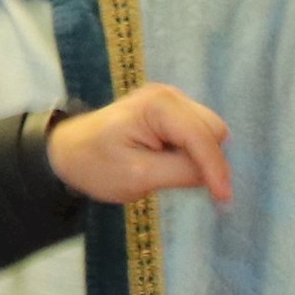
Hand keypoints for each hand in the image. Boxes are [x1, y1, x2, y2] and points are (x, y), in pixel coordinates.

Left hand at [50, 83, 233, 206]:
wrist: (70, 152)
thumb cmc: (96, 165)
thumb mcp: (138, 176)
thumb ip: (180, 173)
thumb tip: (213, 175)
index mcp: (158, 106)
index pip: (201, 137)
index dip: (216, 168)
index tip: (224, 199)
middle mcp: (168, 95)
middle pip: (213, 128)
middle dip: (210, 159)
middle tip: (192, 187)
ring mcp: (171, 100)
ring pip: (210, 130)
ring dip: (202, 156)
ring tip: (174, 174)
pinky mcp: (171, 111)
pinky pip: (198, 132)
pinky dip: (194, 151)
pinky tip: (174, 165)